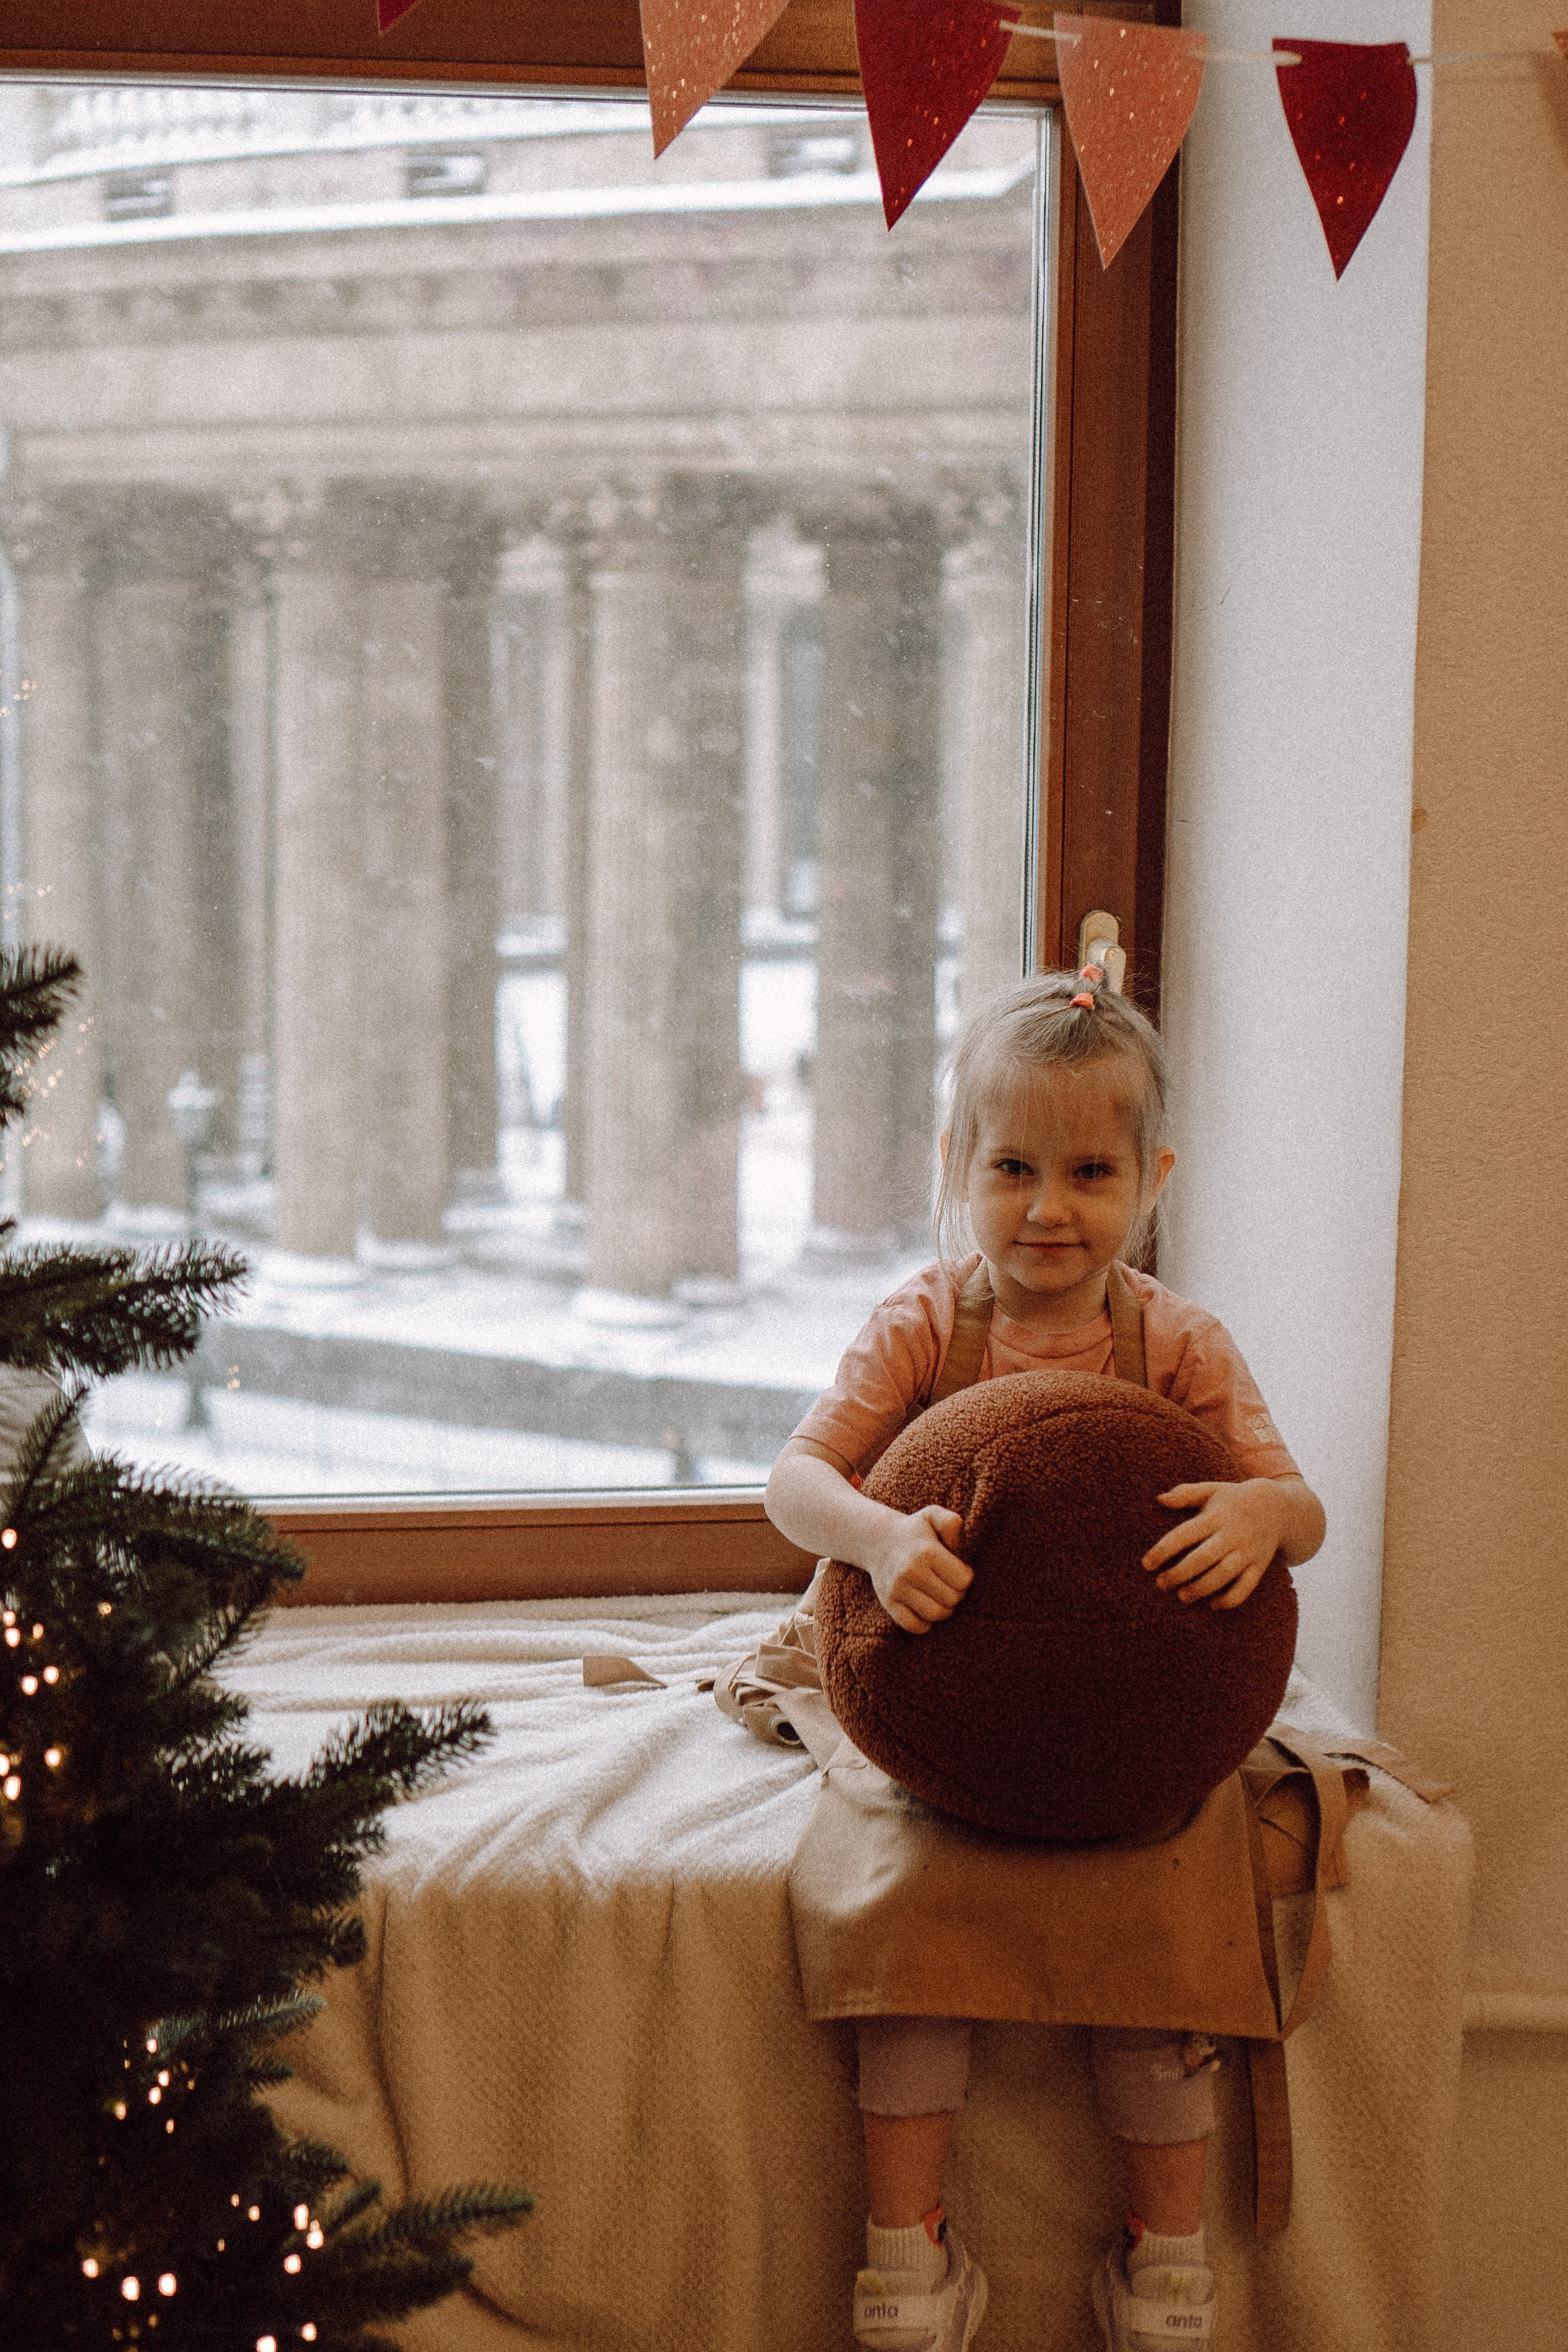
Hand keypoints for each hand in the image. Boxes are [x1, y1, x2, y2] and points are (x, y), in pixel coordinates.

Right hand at [867, 1504, 971, 1633]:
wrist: (877, 1540)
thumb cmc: (914, 1531)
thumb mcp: (933, 1515)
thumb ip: (951, 1522)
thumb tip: (957, 1546)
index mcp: (926, 1551)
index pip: (963, 1580)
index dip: (966, 1577)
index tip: (959, 1570)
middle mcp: (910, 1571)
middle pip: (952, 1599)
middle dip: (957, 1594)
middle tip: (950, 1584)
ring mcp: (897, 1589)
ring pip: (935, 1615)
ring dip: (944, 1610)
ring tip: (941, 1597)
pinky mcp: (888, 1602)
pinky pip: (913, 1626)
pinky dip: (924, 1624)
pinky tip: (926, 1610)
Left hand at [1142, 1479, 1287, 1609]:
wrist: (1278, 1508)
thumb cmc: (1235, 1499)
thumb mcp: (1212, 1489)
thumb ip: (1186, 1494)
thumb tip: (1159, 1499)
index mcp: (1215, 1517)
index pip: (1185, 1534)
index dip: (1164, 1550)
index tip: (1146, 1564)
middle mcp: (1232, 1535)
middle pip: (1203, 1558)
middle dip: (1180, 1574)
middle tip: (1161, 1584)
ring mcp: (1248, 1552)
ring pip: (1224, 1574)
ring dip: (1202, 1588)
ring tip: (1182, 1596)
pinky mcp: (1259, 1566)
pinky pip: (1247, 1587)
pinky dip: (1231, 1599)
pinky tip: (1214, 1605)